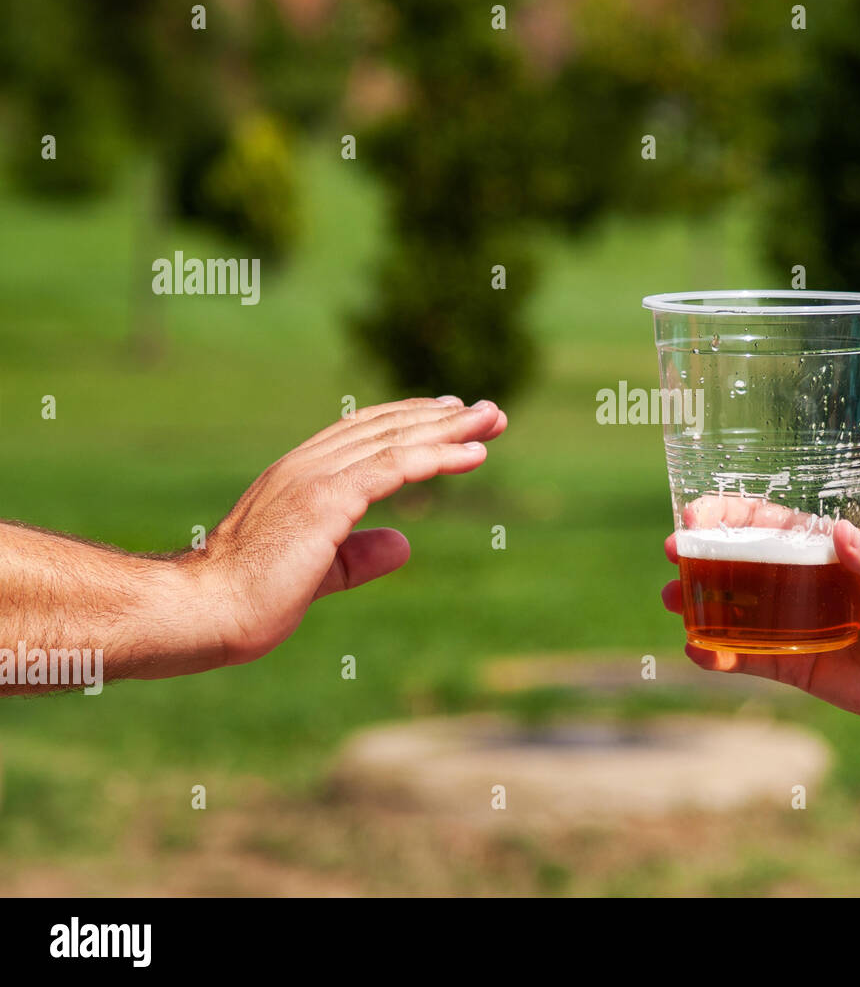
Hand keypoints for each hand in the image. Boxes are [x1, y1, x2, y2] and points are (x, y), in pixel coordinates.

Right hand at [187, 395, 506, 667]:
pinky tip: (473, 454)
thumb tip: (404, 545)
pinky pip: (394, 467)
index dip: (410, 421)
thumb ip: (357, 556)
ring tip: (491, 421)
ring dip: (450, 429)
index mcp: (300, 476)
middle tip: (489, 412)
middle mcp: (308, 466)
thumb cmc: (249, 599)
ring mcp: (315, 478)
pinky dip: (436, 456)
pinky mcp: (326, 500)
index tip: (450, 416)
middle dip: (442, 419)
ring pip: (396, 440)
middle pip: (387, 428)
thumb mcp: (318, 572)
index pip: (364, 434)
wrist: (204, 612)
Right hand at [662, 496, 859, 739]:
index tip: (697, 514)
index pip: (768, 525)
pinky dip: (719, 654)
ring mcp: (792, 626)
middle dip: (702, 556)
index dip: (730, 516)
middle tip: (673, 552)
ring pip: (733, 609)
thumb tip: (842, 535)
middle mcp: (800, 584)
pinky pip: (747, 659)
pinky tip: (698, 649)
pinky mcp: (793, 667)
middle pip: (739, 563)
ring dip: (699, 602)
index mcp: (824, 552)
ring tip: (672, 599)